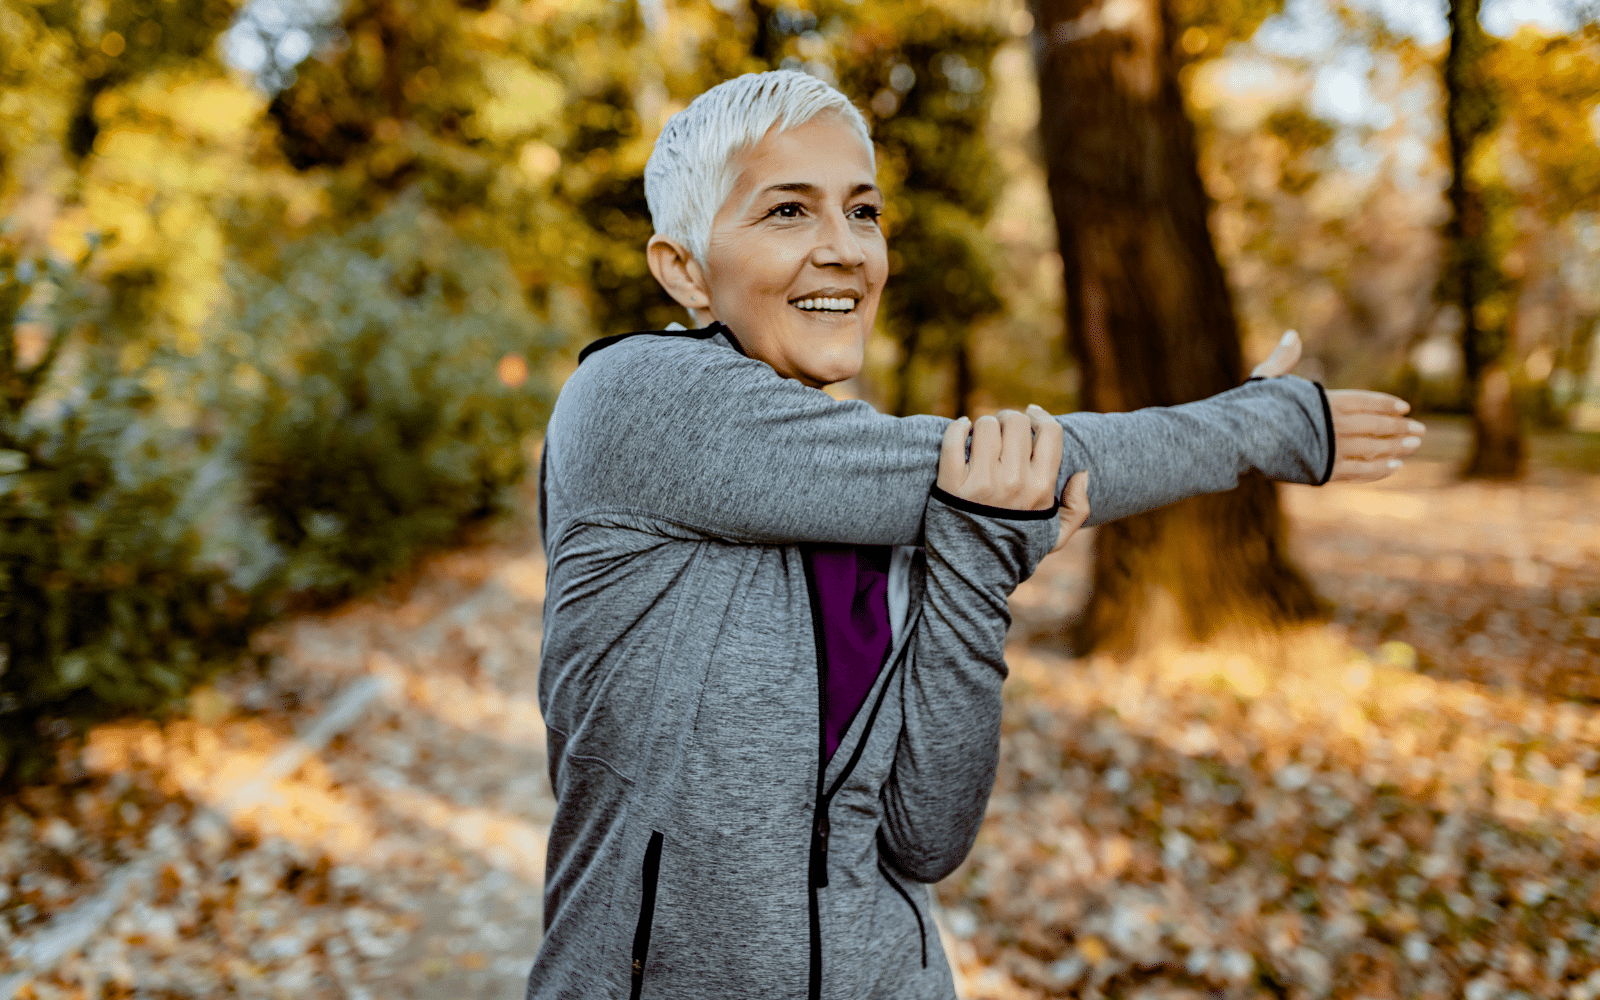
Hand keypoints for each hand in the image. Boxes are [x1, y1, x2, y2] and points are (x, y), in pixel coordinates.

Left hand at [938, 406, 1090, 552]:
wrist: (972, 574)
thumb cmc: (1015, 548)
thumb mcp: (1055, 536)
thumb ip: (1077, 508)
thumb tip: (1082, 473)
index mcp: (1041, 489)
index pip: (1050, 431)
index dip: (1041, 416)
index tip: (1031, 414)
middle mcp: (1013, 483)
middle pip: (1016, 422)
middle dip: (1009, 419)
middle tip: (1002, 428)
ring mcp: (981, 483)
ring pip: (985, 425)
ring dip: (983, 425)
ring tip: (981, 437)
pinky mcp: (951, 484)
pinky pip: (953, 439)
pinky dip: (956, 427)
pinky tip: (961, 430)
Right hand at [1250, 329, 1424, 482]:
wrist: (1239, 442)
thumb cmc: (1250, 409)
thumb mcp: (1267, 379)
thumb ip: (1284, 360)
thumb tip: (1292, 334)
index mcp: (1324, 402)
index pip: (1365, 402)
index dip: (1386, 404)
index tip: (1405, 406)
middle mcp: (1334, 426)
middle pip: (1376, 426)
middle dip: (1400, 428)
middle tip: (1420, 430)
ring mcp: (1332, 451)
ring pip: (1374, 450)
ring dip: (1396, 447)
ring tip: (1413, 446)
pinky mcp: (1325, 472)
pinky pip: (1360, 472)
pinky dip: (1380, 470)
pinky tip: (1395, 466)